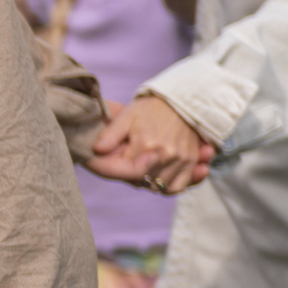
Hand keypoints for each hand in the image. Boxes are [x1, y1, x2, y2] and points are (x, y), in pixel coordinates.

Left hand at [86, 91, 212, 193]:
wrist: (180, 101)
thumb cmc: (150, 109)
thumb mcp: (126, 116)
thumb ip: (110, 134)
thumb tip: (97, 150)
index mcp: (146, 144)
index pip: (126, 173)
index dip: (115, 172)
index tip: (109, 164)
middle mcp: (165, 155)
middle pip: (143, 182)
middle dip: (132, 176)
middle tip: (129, 163)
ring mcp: (180, 160)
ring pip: (159, 187)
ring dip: (150, 182)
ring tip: (144, 167)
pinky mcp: (191, 161)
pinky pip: (179, 186)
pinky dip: (169, 186)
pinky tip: (161, 175)